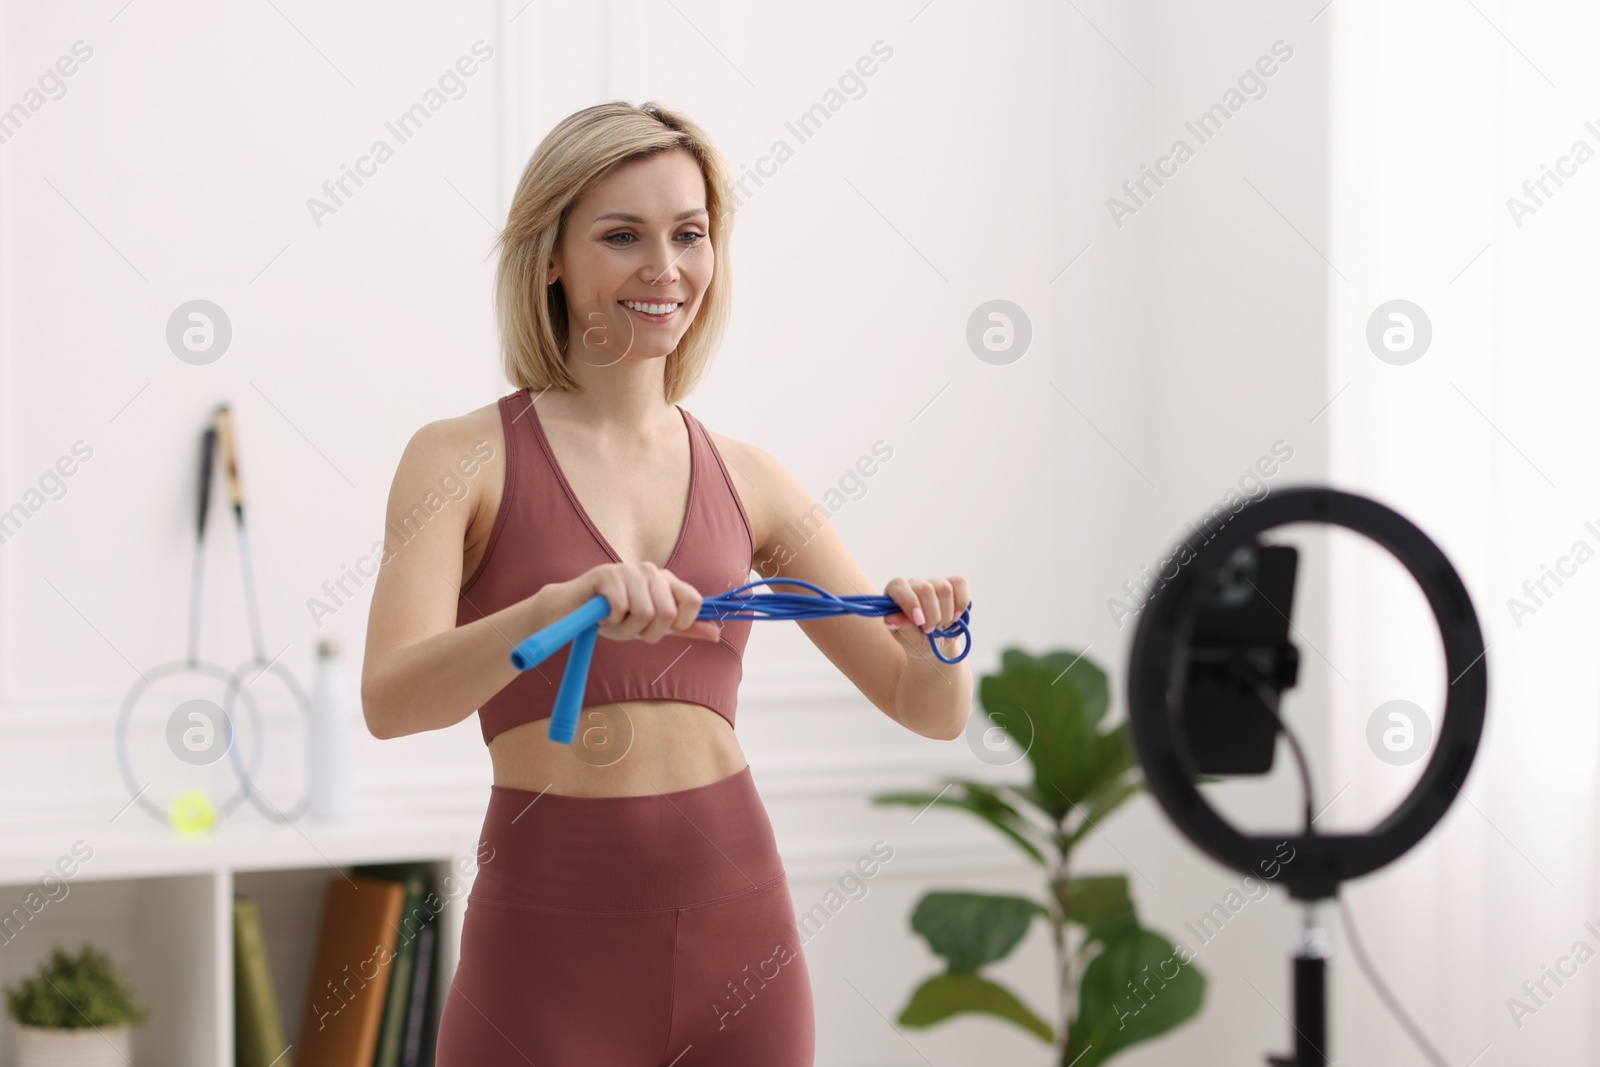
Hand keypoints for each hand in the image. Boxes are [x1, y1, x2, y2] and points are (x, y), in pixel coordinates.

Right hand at [558, 562, 722, 643]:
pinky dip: (610, 621)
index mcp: (666, 581)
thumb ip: (683, 627)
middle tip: (630, 627)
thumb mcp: (652, 626)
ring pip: (644, 613)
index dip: (681, 623)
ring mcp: (628, 570)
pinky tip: (602, 614)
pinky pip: (620, 609)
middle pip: (668, 612)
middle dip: (647, 632)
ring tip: (614, 621)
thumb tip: (717, 634)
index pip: (694, 600)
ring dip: (626, 629)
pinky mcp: (606, 574)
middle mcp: (650, 571)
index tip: (661, 629)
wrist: (573, 611)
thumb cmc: (614, 618)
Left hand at [882, 575, 970, 646]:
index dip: (910, 602)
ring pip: (945, 589)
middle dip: (932, 615)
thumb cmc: (916, 641)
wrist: (936, 645)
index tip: (919, 622)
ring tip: (940, 625)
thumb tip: (891, 618)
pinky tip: (955, 616)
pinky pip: (960, 584)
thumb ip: (902, 628)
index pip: (899, 586)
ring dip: (946, 614)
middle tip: (929, 630)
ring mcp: (934, 583)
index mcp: (895, 595)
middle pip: (926, 589)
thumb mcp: (908, 640)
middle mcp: (914, 585)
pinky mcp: (953, 584)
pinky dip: (961, 604)